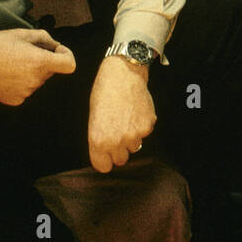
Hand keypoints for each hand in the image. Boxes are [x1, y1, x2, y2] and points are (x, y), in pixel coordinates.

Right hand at [0, 29, 75, 105]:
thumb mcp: (19, 33)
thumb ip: (43, 38)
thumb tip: (55, 45)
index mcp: (38, 62)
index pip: (69, 65)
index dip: (66, 55)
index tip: (56, 50)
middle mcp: (35, 80)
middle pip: (51, 70)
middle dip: (43, 60)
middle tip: (23, 51)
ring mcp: (26, 93)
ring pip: (38, 79)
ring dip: (31, 71)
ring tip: (10, 62)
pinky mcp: (16, 100)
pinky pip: (26, 89)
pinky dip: (21, 81)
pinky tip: (5, 74)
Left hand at [87, 56, 156, 172]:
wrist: (123, 75)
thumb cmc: (104, 93)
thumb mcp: (93, 118)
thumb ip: (100, 139)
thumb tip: (108, 153)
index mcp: (99, 141)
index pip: (103, 167)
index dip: (104, 160)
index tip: (105, 154)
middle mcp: (117, 141)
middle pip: (120, 160)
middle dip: (119, 150)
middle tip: (116, 132)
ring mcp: (134, 135)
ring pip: (134, 147)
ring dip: (131, 138)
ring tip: (126, 118)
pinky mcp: (148, 126)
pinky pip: (144, 134)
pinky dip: (141, 126)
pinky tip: (135, 112)